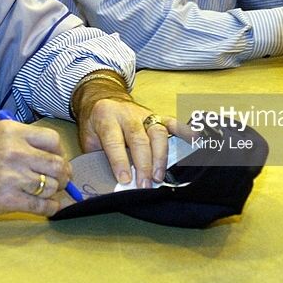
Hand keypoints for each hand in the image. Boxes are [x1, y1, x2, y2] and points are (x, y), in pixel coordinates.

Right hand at [0, 120, 70, 216]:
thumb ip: (22, 141)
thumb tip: (53, 155)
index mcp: (12, 132)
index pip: (53, 139)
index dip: (59, 152)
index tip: (57, 159)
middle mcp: (15, 152)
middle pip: (57, 165)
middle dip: (64, 174)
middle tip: (62, 179)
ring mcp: (12, 177)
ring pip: (52, 186)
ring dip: (54, 192)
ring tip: (49, 193)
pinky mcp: (8, 200)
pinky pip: (42, 206)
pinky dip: (50, 208)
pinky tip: (48, 206)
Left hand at [77, 97, 193, 187]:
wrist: (102, 98)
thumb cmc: (95, 123)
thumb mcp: (87, 138)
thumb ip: (97, 157)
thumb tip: (108, 183)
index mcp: (106, 117)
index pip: (114, 141)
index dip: (120, 161)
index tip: (126, 180)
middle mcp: (127, 114)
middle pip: (139, 138)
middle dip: (144, 164)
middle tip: (145, 184)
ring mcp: (144, 114)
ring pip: (157, 132)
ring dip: (160, 156)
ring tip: (159, 176)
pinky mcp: (157, 115)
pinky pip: (172, 122)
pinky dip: (184, 131)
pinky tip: (194, 140)